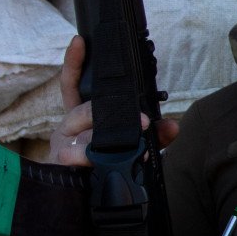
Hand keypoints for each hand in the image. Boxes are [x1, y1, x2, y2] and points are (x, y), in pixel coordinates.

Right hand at [47, 35, 178, 165]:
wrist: (94, 195)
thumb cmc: (109, 161)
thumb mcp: (135, 142)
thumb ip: (155, 134)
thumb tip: (173, 126)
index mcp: (81, 115)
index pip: (73, 83)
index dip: (74, 62)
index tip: (80, 40)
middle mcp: (68, 127)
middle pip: (81, 111)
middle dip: (110, 113)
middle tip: (144, 122)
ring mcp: (63, 146)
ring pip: (78, 136)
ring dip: (104, 140)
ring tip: (135, 146)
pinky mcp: (63, 165)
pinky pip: (72, 158)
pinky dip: (88, 158)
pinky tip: (97, 161)